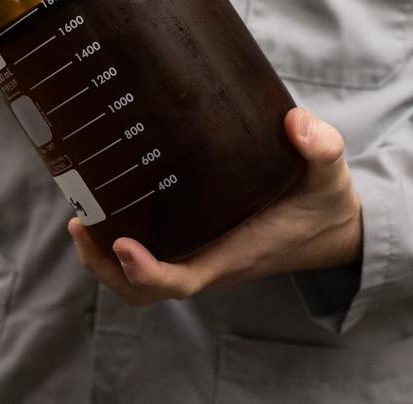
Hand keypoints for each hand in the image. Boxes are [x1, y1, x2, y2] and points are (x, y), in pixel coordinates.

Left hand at [69, 108, 362, 306]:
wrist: (333, 227)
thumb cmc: (325, 203)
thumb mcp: (330, 173)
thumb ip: (321, 147)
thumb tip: (297, 123)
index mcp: (235, 253)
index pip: (182, 280)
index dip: (146, 271)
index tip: (121, 244)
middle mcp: (210, 260)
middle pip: (143, 288)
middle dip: (104, 266)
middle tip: (79, 222)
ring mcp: (200, 255)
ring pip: (139, 278)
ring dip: (103, 257)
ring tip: (79, 215)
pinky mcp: (196, 242)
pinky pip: (149, 255)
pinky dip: (117, 243)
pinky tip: (102, 206)